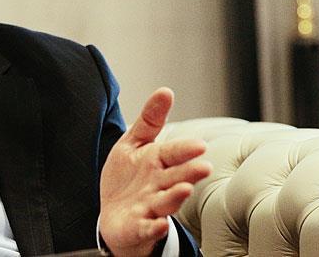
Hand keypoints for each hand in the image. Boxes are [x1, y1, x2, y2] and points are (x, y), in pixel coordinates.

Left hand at [98, 87, 210, 255]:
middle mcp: (159, 184)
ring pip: (166, 201)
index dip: (185, 150)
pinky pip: (147, 228)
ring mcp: (150, 207)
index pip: (173, 153)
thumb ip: (150, 120)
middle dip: (189, 172)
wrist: (115, 214)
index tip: (200, 146)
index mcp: (158, 162)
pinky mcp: (139, 226)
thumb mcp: (134, 143)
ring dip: (175, 196)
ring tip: (185, 190)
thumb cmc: (129, 178)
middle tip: (203, 167)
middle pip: (176, 177)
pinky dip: (153, 227)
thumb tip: (166, 91)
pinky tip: (159, 225)